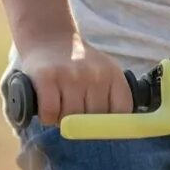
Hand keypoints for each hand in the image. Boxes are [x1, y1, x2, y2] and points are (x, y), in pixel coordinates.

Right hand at [18, 45, 135, 123]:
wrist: (49, 37)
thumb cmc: (78, 65)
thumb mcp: (104, 72)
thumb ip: (112, 97)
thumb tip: (114, 131)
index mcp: (113, 75)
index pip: (122, 112)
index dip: (110, 124)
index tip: (99, 124)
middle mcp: (95, 74)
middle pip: (94, 120)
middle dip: (83, 124)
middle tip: (75, 113)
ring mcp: (71, 75)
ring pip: (71, 119)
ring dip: (63, 121)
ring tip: (60, 108)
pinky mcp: (47, 77)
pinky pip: (50, 113)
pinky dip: (48, 118)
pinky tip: (48, 108)